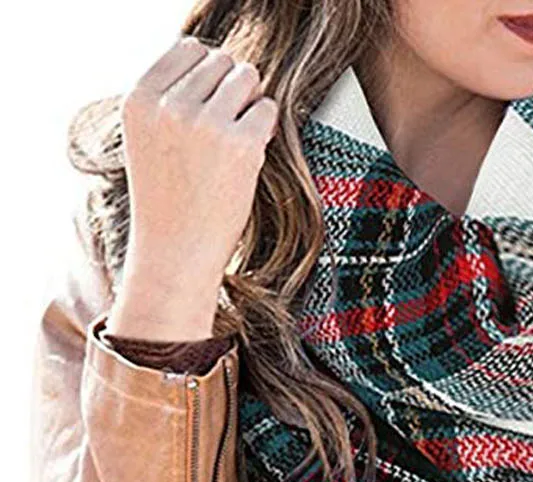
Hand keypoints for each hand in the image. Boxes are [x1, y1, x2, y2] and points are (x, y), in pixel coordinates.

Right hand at [106, 35, 278, 340]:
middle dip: (228, 90)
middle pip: (220, 60)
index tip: (206, 105)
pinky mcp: (241, 144)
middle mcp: (169, 105)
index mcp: (140, 100)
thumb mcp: (149, 139)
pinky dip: (264, 129)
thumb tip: (224, 66)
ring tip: (235, 141)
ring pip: (246, 77)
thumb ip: (172, 97)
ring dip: (248, 103)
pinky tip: (249, 156)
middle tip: (222, 132)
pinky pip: (266, 109)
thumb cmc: (167, 202)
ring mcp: (206, 123)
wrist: (176, 254)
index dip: (205, 74)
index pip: (187, 49)